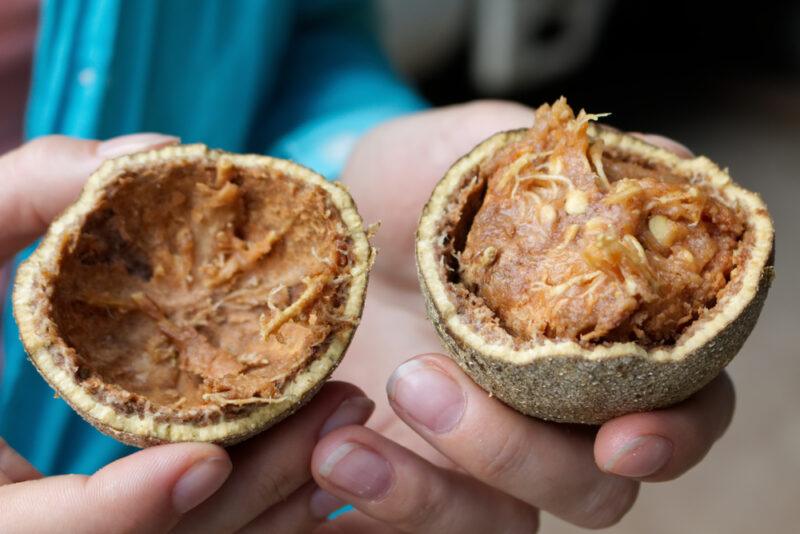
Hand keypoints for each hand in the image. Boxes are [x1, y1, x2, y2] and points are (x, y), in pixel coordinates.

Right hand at [0, 136, 376, 532]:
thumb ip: (27, 193)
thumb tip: (156, 151)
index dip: (118, 517)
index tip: (204, 461)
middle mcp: (26, 523)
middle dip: (248, 496)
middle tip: (337, 412)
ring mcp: (77, 526)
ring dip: (276, 498)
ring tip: (349, 415)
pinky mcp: (114, 515)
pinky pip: (200, 531)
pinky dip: (261, 502)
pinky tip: (320, 448)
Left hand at [316, 101, 735, 531]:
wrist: (319, 229)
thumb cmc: (409, 185)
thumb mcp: (463, 148)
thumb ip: (551, 153)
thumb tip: (657, 159)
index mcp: (600, 332)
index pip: (683, 401)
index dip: (675, 432)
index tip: (621, 437)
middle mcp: (558, 407)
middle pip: (595, 485)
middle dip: (518, 456)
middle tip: (419, 379)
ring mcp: (488, 450)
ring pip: (508, 523)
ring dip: (434, 495)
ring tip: (342, 442)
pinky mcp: (421, 475)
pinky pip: (424, 527)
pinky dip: (385, 503)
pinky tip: (327, 454)